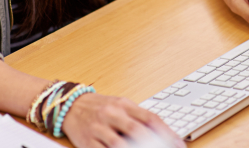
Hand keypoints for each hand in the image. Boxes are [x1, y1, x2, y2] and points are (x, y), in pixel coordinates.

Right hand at [64, 93, 184, 147]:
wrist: (70, 105)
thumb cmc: (100, 106)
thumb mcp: (121, 105)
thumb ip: (139, 116)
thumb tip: (163, 132)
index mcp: (124, 104)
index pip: (150, 118)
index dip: (167, 132)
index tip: (179, 144)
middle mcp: (112, 114)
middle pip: (137, 130)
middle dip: (154, 144)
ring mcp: (99, 128)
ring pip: (119, 144)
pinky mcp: (87, 141)